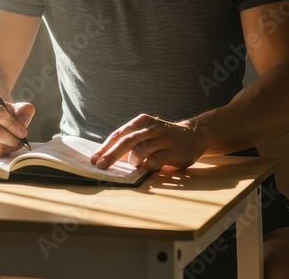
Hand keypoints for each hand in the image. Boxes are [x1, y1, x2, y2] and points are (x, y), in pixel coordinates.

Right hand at [0, 96, 34, 157]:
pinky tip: (6, 147)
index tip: (23, 133)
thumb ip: (23, 111)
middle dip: (13, 140)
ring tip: (15, 144)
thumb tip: (23, 124)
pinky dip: (3, 153)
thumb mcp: (13, 106)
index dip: (13, 125)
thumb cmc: (0, 112)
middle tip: (22, 141)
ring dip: (10, 148)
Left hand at [90, 114, 209, 171]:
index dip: (105, 147)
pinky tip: (148, 167)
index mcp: (142, 121)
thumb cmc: (163, 137)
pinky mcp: (173, 151)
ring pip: (139, 152)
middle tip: (100, 166)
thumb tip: (105, 156)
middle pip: (126, 142)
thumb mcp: (146, 133)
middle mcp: (152, 127)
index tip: (93, 159)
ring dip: (133, 161)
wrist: (194, 135)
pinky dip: (146, 167)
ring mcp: (163, 139)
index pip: (119, 134)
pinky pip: (153, 162)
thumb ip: (129, 141)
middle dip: (111, 155)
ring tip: (136, 164)